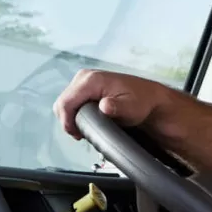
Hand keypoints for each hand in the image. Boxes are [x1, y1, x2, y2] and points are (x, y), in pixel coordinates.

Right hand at [53, 68, 170, 139]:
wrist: (149, 99)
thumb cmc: (142, 102)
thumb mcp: (132, 108)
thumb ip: (117, 108)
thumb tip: (105, 106)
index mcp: (92, 80)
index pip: (66, 102)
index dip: (67, 122)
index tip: (77, 135)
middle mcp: (85, 77)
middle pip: (62, 103)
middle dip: (68, 121)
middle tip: (82, 135)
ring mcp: (84, 81)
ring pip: (65, 103)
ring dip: (71, 118)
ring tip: (85, 129)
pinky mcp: (85, 87)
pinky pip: (71, 102)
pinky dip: (75, 114)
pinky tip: (86, 122)